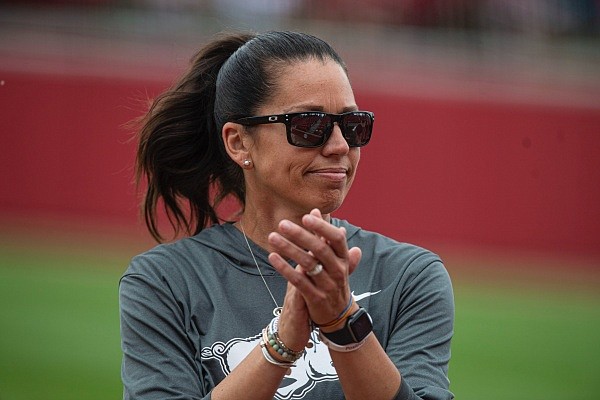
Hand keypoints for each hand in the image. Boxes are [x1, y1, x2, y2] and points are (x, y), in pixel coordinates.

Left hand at [267, 209, 361, 325]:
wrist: (338, 315)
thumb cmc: (333, 280)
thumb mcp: (333, 258)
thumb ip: (323, 234)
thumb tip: (315, 210)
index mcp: (343, 258)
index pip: (337, 239)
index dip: (322, 227)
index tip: (306, 216)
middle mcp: (338, 271)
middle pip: (320, 249)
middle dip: (301, 235)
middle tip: (282, 224)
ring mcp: (328, 285)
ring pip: (308, 264)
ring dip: (289, 249)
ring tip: (273, 237)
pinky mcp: (316, 298)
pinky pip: (299, 281)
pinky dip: (285, 268)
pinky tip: (273, 257)